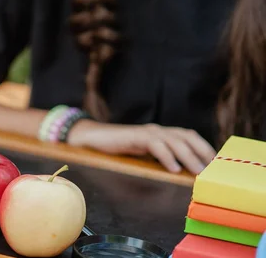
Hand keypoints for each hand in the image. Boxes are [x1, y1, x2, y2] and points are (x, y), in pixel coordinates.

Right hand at [68, 121, 215, 173]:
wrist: (92, 139)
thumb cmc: (117, 151)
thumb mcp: (142, 157)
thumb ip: (158, 163)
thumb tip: (177, 178)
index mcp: (161, 134)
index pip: (189, 136)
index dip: (204, 147)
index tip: (216, 164)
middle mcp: (157, 130)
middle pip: (187, 136)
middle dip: (202, 151)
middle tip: (212, 169)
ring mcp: (146, 132)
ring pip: (174, 140)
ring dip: (188, 156)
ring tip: (198, 171)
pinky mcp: (135, 136)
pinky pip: (155, 144)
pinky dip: (166, 155)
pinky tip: (172, 168)